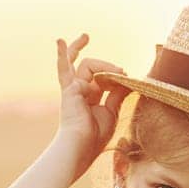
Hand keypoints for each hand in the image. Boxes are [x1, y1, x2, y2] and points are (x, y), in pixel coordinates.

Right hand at [56, 33, 127, 160]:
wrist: (81, 147)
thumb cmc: (94, 137)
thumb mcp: (112, 112)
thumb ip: (117, 94)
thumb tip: (128, 79)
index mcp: (90, 97)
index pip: (103, 78)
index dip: (116, 76)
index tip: (127, 78)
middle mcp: (79, 90)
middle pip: (92, 67)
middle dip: (107, 65)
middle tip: (121, 70)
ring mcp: (73, 88)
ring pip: (88, 64)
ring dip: (106, 66)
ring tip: (119, 73)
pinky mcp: (68, 89)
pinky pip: (63, 68)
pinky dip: (61, 54)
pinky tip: (60, 40)